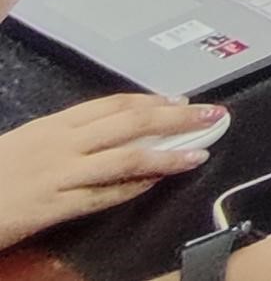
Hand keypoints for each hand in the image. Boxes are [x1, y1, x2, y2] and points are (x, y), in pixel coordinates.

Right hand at [0, 93, 220, 247]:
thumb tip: (100, 136)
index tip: (180, 100)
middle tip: (211, 114)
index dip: (152, 101)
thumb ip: (61, 140)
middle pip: (130, 123)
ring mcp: (57, 174)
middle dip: (175, 117)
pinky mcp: (52, 205)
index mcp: (51, 126)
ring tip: (199, 150)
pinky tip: (158, 182)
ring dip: (168, 153)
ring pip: (126, 157)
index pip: (112, 106)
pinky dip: (135, 186)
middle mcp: (58, 144)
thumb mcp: (23, 146)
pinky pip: (103, 194)